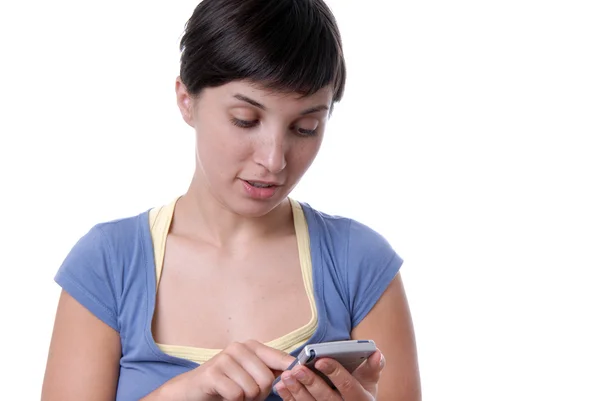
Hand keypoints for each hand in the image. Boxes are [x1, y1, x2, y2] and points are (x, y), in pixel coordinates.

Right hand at [160, 340, 294, 400]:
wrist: (193, 389)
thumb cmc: (228, 382)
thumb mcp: (252, 373)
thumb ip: (271, 370)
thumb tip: (297, 369)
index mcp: (253, 346)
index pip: (281, 358)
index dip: (292, 369)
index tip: (300, 374)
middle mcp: (239, 347)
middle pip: (267, 379)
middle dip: (260, 394)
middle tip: (246, 392)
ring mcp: (224, 358)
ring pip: (252, 389)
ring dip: (245, 399)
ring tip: (235, 392)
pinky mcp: (212, 373)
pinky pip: (236, 394)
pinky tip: (225, 394)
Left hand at [273, 349, 384, 400]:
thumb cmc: (361, 391)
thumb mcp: (370, 381)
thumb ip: (373, 367)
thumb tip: (376, 353)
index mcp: (360, 399)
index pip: (348, 386)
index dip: (335, 373)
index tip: (321, 360)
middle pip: (326, 398)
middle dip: (311, 383)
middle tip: (298, 369)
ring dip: (297, 391)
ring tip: (287, 376)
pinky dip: (290, 398)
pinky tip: (282, 386)